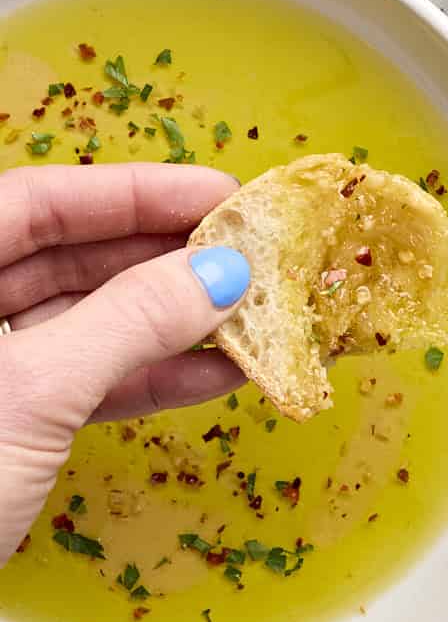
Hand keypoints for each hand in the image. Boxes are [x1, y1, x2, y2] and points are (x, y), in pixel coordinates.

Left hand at [0, 164, 250, 564]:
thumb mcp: (34, 394)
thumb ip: (129, 323)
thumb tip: (223, 271)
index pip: (42, 202)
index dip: (135, 191)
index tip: (221, 194)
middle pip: (65, 256)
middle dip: (161, 255)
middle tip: (246, 252)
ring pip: (81, 322)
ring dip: (167, 322)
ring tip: (248, 314)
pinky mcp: (1, 429)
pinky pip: (81, 382)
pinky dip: (145, 378)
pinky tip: (216, 375)